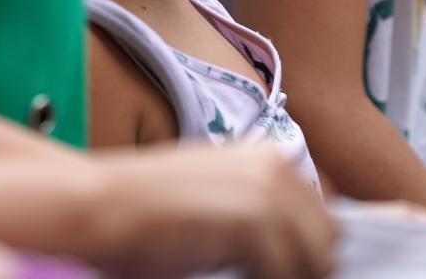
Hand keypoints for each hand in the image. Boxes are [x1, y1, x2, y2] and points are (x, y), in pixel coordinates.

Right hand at [87, 143, 336, 278]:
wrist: (97, 205)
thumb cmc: (146, 211)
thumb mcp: (216, 197)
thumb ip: (260, 211)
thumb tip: (308, 254)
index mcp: (269, 157)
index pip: (323, 220)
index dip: (306, 253)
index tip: (282, 269)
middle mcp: (276, 167)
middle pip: (328, 241)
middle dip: (302, 268)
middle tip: (257, 275)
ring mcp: (267, 192)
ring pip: (315, 261)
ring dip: (286, 277)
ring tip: (240, 274)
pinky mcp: (253, 221)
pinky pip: (286, 274)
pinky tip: (227, 276)